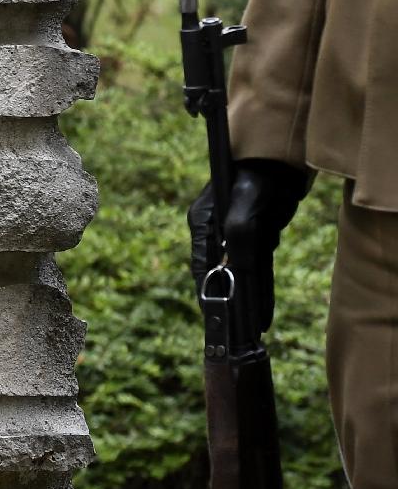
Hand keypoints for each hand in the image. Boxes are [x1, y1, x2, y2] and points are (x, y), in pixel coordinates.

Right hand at [187, 158, 307, 335]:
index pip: (202, 263)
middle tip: (235, 330)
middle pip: (222, 272)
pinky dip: (262, 289)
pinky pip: (260, 269)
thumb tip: (237, 269)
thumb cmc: (259, 174)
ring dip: (249, 299)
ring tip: (254, 328)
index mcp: (204, 222)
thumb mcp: (247, 203)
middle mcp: (217, 231)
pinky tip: (264, 310)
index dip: (207, 290)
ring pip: (244, 274)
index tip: (212, 315)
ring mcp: (239, 235)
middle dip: (229, 301)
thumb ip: (240, 235)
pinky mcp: (260, 237)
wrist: (285, 158)